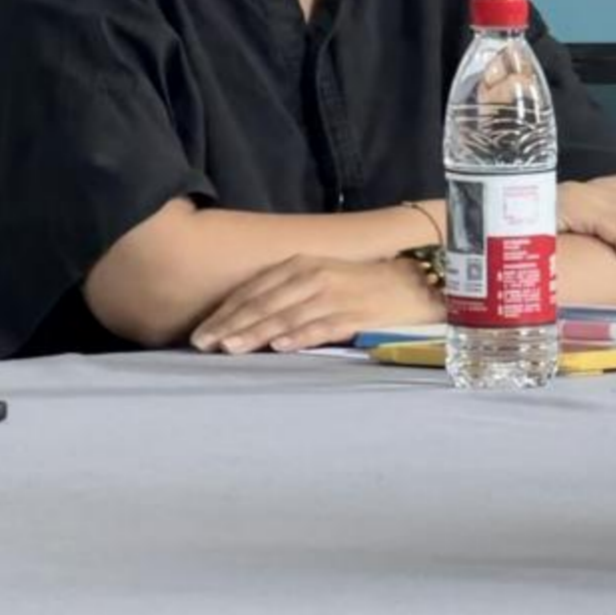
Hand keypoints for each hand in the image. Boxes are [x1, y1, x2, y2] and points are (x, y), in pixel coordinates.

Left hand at [190, 254, 438, 353]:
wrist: (415, 284)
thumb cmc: (361, 285)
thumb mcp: (320, 280)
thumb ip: (287, 295)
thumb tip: (247, 321)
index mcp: (301, 265)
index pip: (254, 290)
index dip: (226, 312)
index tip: (200, 333)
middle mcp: (314, 276)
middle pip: (264, 303)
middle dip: (231, 325)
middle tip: (203, 345)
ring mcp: (335, 294)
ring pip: (287, 315)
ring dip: (256, 332)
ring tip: (230, 348)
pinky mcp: (356, 313)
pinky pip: (323, 326)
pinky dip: (300, 335)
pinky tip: (280, 346)